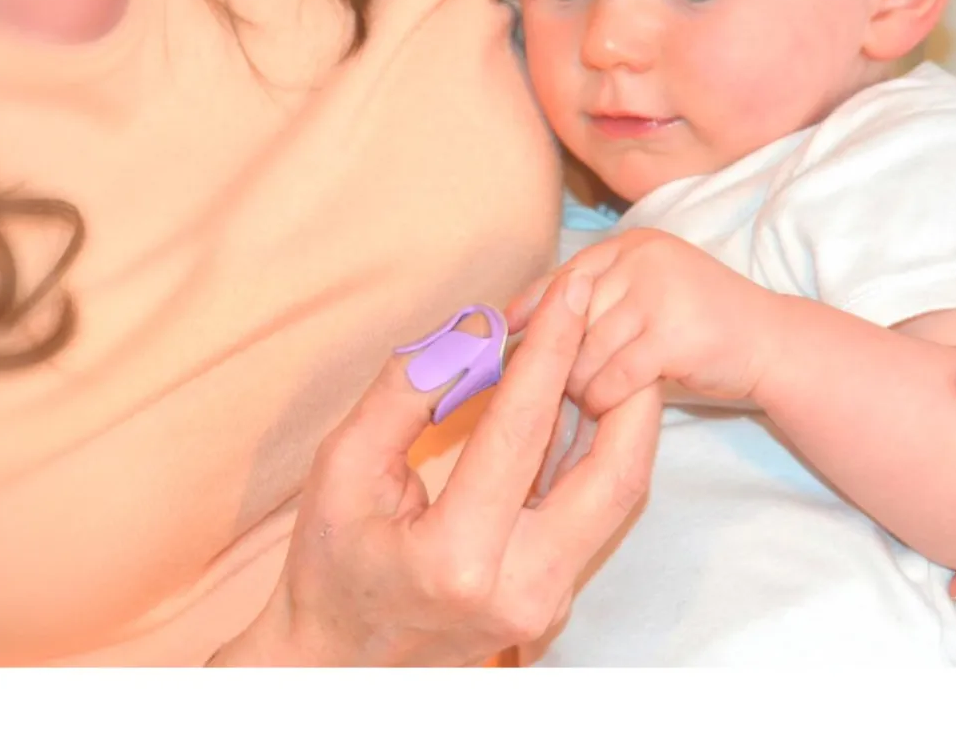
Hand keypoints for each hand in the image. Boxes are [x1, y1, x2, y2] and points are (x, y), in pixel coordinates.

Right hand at [210, 268, 662, 665]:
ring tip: (600, 354)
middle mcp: (521, 587)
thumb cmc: (329, 567)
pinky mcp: (555, 600)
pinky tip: (578, 405)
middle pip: (614, 473)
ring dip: (620, 418)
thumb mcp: (343, 470)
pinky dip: (595, 451)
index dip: (550, 349)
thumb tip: (472, 327)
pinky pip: (594, 514)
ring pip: (618, 494)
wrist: (341, 666)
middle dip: (625, 387)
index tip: (572, 290)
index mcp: (458, 558)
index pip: (522, 430)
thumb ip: (405, 393)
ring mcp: (547, 602)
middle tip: (612, 322)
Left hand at [507, 228, 771, 419]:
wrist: (771, 342)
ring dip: (579, 383)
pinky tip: (606, 406)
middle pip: (571, 316)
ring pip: (587, 349)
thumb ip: (600, 295)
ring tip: (583, 399)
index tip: (506, 332)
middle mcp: (642, 259)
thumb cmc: (700, 324)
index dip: (532, 305)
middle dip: (556, 356)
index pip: (567, 275)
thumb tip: (529, 319)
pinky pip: (614, 375)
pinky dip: (604, 396)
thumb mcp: (650, 292)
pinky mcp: (672, 334)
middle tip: (547, 387)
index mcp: (633, 244)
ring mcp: (658, 293)